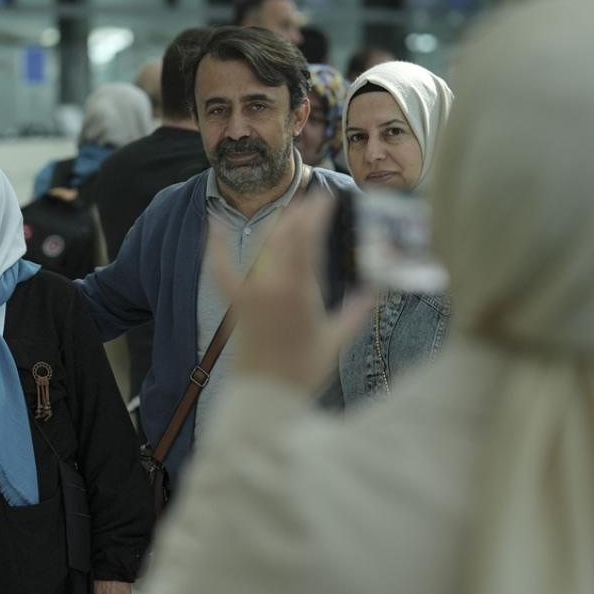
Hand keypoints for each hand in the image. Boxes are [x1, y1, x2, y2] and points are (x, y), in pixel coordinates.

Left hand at [210, 195, 373, 394]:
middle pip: (285, 237)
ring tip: (290, 212)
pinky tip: (214, 223)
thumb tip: (379, 288)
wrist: (266, 394)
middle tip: (312, 202)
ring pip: (262, 247)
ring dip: (276, 226)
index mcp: (300, 290)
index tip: (325, 198)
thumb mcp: (337, 339)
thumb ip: (359, 310)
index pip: (308, 239)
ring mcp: (251, 292)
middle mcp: (273, 284)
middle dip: (300, 215)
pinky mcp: (236, 304)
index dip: (316, 214)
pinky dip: (217, 247)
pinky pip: (221, 270)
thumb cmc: (303, 371)